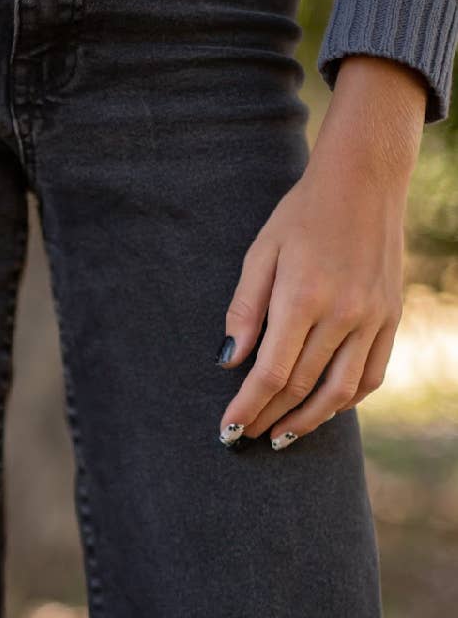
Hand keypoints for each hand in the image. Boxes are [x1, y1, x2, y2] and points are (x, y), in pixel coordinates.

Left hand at [217, 56, 426, 450]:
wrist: (364, 180)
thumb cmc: (302, 214)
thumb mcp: (261, 252)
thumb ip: (244, 308)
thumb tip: (228, 362)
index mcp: (303, 297)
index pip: (271, 372)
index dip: (247, 406)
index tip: (228, 430)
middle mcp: (342, 313)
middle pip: (301, 386)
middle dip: (269, 418)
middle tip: (246, 437)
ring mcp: (372, 317)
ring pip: (340, 390)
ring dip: (309, 421)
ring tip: (282, 437)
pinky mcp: (389, 316)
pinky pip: (372, 373)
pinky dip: (348, 399)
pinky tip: (324, 409)